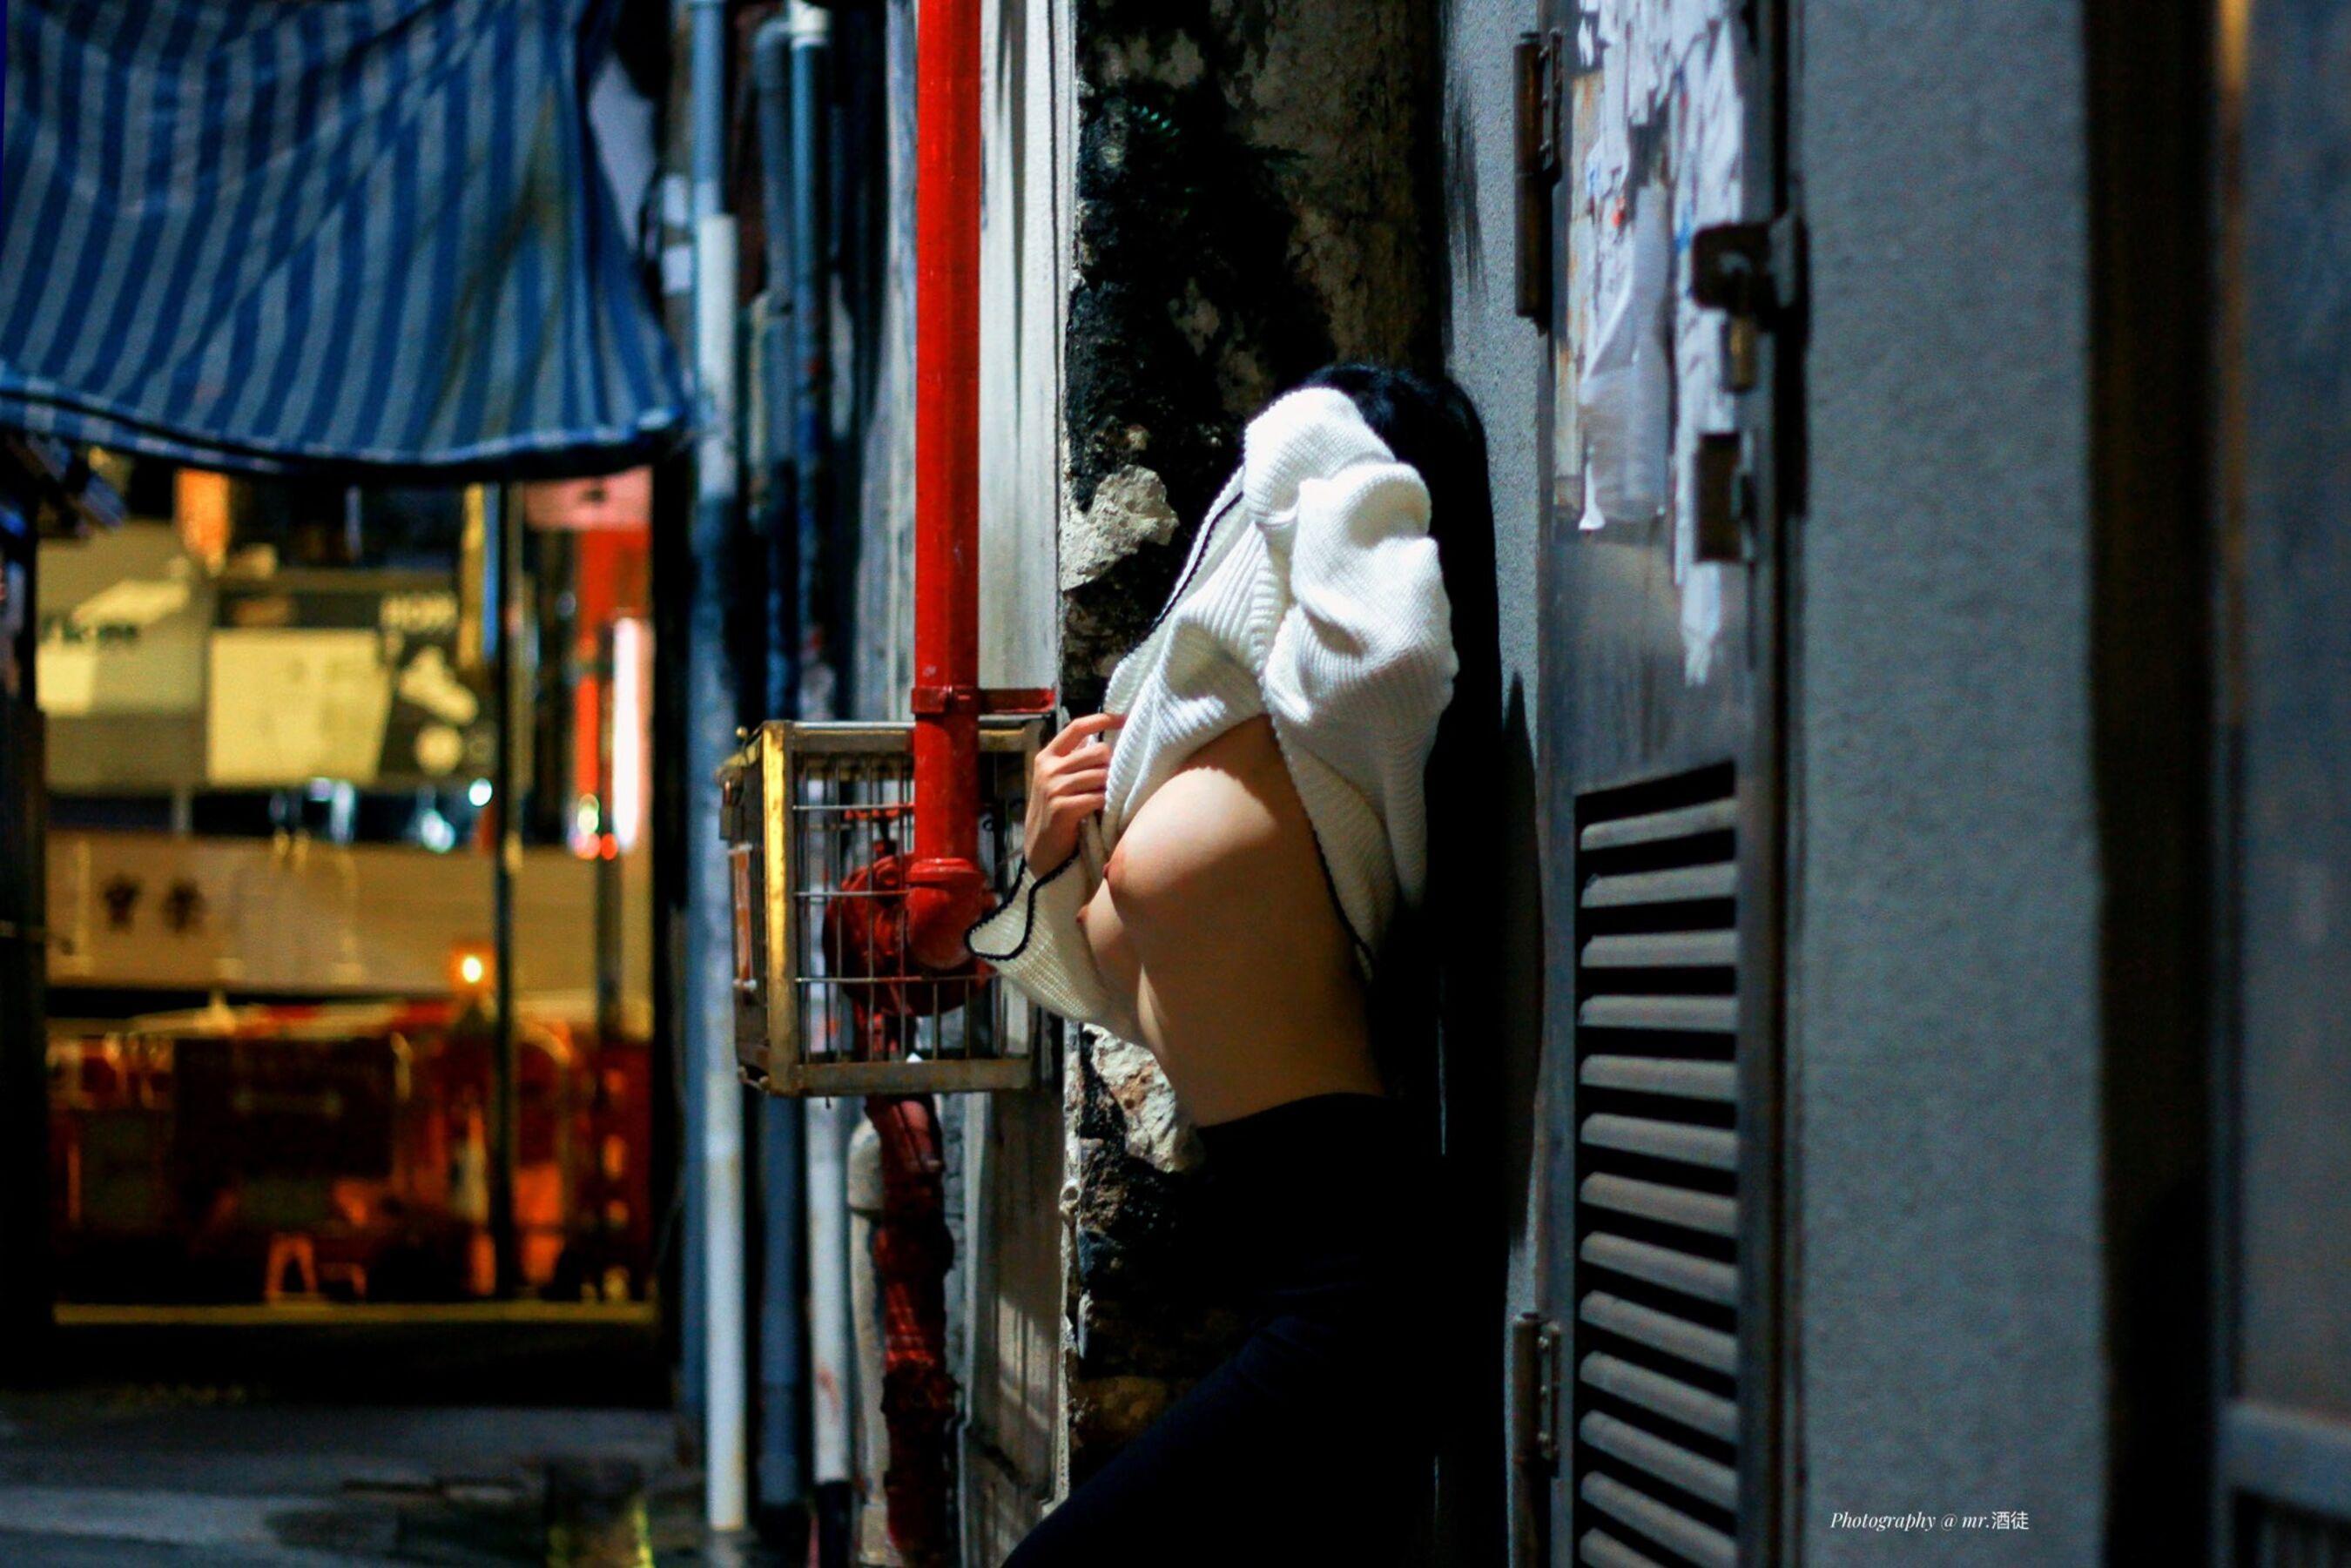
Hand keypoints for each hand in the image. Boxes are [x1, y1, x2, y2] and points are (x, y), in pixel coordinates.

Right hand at [1023, 711, 1122, 871]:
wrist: (1042, 848)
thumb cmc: (1056, 811)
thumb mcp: (1058, 780)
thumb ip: (1074, 760)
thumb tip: (1104, 741)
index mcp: (1047, 756)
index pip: (1077, 728)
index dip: (1102, 720)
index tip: (1124, 718)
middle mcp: (1048, 769)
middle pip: (1097, 752)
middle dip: (1111, 765)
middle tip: (1112, 780)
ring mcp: (1054, 788)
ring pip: (1101, 775)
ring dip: (1110, 787)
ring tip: (1106, 797)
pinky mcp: (1062, 808)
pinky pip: (1097, 797)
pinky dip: (1106, 803)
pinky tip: (1103, 809)